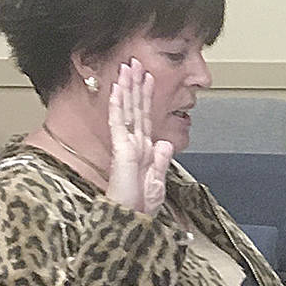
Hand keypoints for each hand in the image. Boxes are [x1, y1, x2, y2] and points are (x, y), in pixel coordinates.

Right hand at [107, 59, 172, 214]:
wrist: (131, 224)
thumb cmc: (139, 209)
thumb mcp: (156, 184)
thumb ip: (161, 163)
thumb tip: (166, 143)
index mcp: (144, 152)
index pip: (145, 118)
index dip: (145, 98)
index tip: (147, 78)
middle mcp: (134, 146)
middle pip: (135, 109)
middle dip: (135, 85)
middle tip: (134, 62)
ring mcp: (127, 146)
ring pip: (127, 110)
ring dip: (127, 87)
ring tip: (127, 66)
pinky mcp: (122, 151)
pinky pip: (119, 123)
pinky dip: (119, 104)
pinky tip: (119, 88)